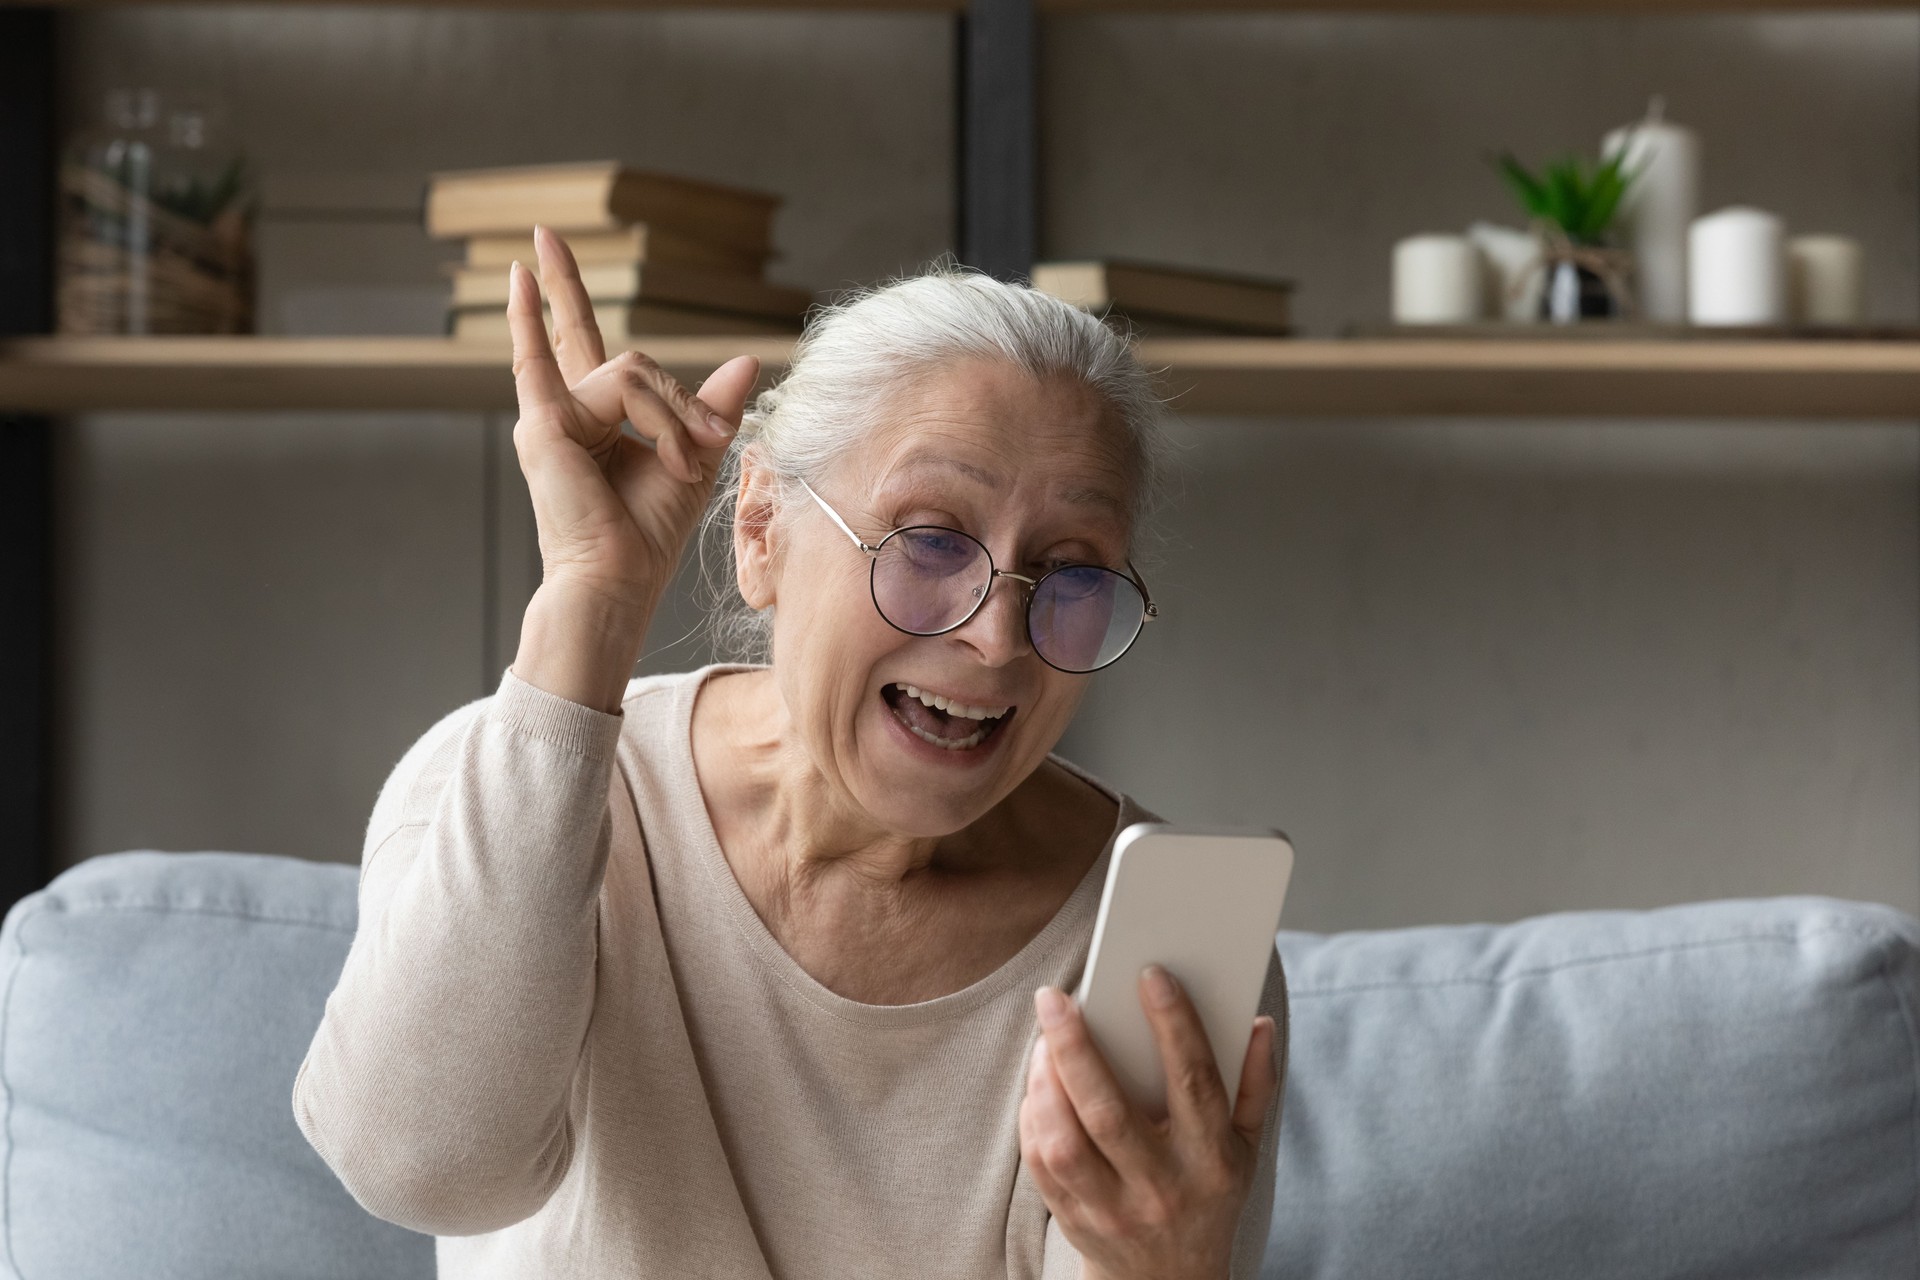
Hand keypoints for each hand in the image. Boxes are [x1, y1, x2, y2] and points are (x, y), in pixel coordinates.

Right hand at [507, 228, 758, 708]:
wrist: (620, 578)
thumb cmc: (648, 535)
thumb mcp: (696, 458)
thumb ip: (712, 408)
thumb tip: (747, 361)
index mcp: (590, 418)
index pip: (577, 343)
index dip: (560, 297)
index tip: (541, 250)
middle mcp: (563, 410)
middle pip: (583, 334)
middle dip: (564, 282)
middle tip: (554, 239)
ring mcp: (550, 415)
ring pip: (634, 372)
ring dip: (678, 416)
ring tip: (686, 464)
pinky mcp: (546, 424)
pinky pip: (597, 377)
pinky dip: (603, 365)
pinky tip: (521, 276)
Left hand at [1019, 970, 1278, 1279]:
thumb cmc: (1208, 1197)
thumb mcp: (1247, 1150)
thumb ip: (1255, 1085)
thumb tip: (1259, 1024)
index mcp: (1211, 1158)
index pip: (1193, 1081)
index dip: (1174, 1024)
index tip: (1150, 974)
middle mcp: (1162, 1185)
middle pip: (1108, 1110)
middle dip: (1076, 1048)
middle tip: (1055, 999)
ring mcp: (1114, 1208)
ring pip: (1064, 1141)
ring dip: (1045, 1084)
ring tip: (1044, 1042)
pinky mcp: (1075, 1220)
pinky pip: (1041, 1163)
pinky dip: (1033, 1117)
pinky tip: (1039, 1084)